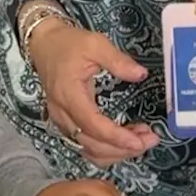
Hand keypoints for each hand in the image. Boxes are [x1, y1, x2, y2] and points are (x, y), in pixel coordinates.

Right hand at [28, 21, 157, 166]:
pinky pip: (86, 145)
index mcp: (68, 95)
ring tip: (142, 139)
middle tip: (150, 140)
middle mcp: (63, 113)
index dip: (117, 137)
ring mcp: (63, 121)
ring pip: (89, 150)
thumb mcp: (95, 44)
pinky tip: (125, 139)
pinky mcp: (67, 124)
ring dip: (117, 152)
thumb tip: (140, 74)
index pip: (92, 125)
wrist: (45, 45)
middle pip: (92, 144)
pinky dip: (107, 149)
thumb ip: (118, 60)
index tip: (140, 140)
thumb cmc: (68, 44)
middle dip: (123, 148)